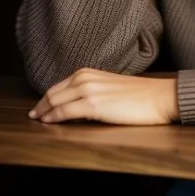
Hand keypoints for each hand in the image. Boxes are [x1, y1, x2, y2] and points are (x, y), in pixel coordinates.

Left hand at [28, 68, 179, 124]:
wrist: (160, 97)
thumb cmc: (141, 95)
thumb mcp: (111, 87)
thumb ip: (93, 91)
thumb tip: (78, 106)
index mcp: (90, 72)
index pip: (59, 86)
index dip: (47, 98)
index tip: (40, 107)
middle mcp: (86, 78)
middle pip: (53, 93)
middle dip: (41, 105)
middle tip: (34, 116)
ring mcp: (89, 90)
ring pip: (55, 102)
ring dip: (44, 112)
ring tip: (39, 120)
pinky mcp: (93, 105)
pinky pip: (65, 112)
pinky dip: (53, 117)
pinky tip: (48, 122)